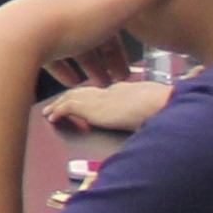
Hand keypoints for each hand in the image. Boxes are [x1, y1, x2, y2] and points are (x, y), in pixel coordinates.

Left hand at [0, 0, 183, 81]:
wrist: (15, 36)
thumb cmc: (70, 21)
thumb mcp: (115, 8)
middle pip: (97, 20)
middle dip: (112, 46)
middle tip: (124, 73)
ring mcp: (48, 18)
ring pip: (76, 40)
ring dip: (91, 62)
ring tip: (103, 84)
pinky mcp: (31, 38)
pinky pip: (52, 54)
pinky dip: (65, 67)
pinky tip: (73, 82)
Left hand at [45, 75, 172, 135]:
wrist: (159, 103)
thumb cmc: (163, 106)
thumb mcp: (153, 109)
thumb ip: (144, 113)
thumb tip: (144, 122)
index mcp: (124, 90)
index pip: (99, 92)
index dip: (87, 97)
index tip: (81, 102)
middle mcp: (109, 91)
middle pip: (83, 92)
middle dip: (68, 98)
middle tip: (56, 104)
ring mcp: (99, 98)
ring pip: (72, 97)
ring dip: (58, 104)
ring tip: (49, 112)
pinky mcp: (93, 107)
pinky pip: (69, 107)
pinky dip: (58, 111)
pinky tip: (52, 118)